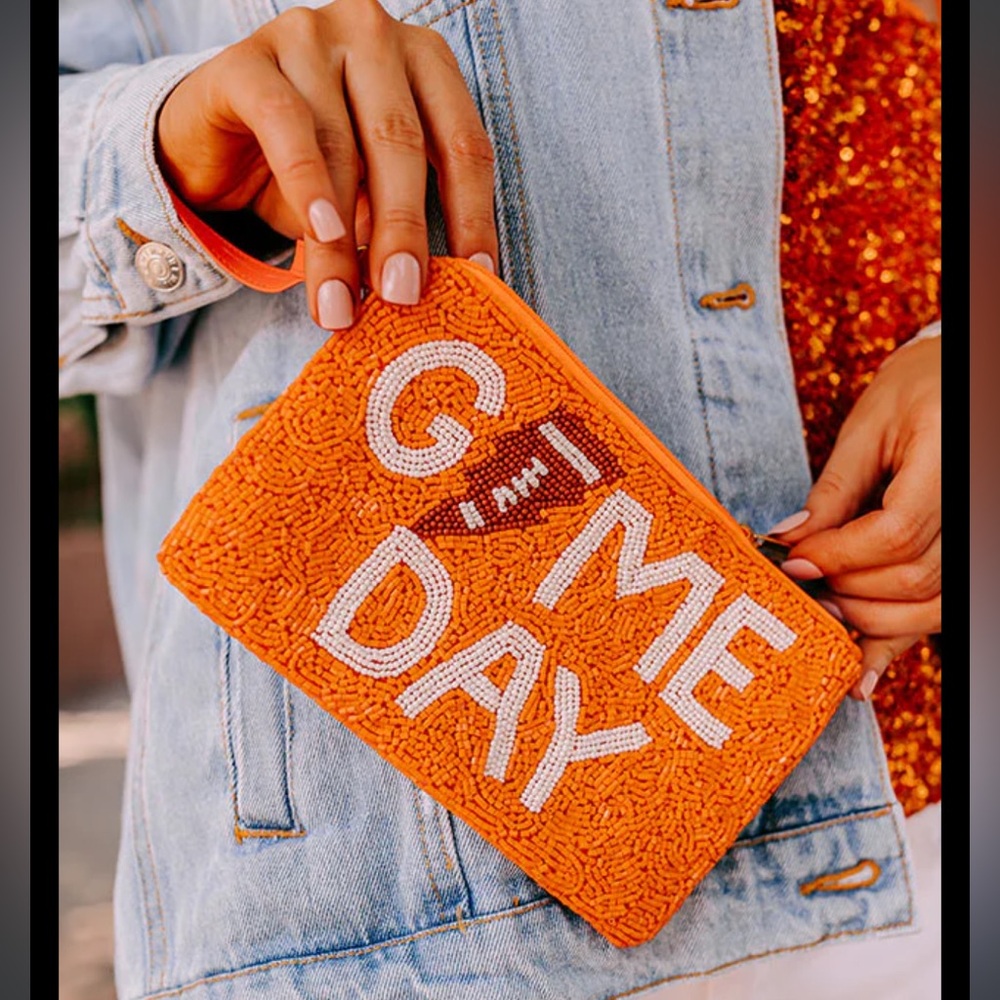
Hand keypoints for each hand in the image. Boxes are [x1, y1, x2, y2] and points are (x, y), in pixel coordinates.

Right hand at [155, 0, 497, 329]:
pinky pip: (284, 123)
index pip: (462, 142)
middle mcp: (372, 35)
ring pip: (341, 146)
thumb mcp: (367, 195)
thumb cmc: (310, 167)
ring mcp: (309, 36)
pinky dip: (306, 183)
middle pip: (404, 143)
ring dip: (344, 238)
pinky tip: (320, 233)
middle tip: (405, 296)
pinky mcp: (248, 59)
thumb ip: (398, 219)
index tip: (475, 280)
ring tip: (344, 301)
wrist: (213, 142)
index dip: (472, 215)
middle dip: (406, 230)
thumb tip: (423, 283)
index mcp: (422, 63)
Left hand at [769, 336, 940, 699]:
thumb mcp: (868, 428)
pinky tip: (863, 672)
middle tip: (799, 589)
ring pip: (931, 605)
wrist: (961, 379)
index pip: (893, 534)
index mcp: (949, 462)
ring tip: (823, 616)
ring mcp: (978, 536)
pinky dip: (898, 640)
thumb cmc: (917, 389)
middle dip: (847, 592)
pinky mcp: (968, 556)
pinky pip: (940, 608)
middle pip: (912, 578)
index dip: (837, 556)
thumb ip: (833, 491)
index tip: (793, 561)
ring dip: (870, 621)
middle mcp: (974, 506)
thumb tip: (788, 541)